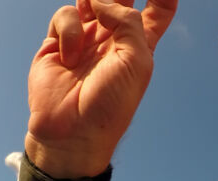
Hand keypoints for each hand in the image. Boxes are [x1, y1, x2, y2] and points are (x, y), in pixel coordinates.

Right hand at [25, 0, 178, 177]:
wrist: (72, 131)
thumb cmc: (111, 103)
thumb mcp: (136, 62)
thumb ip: (128, 23)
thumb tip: (103, 1)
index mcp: (140, 43)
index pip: (159, 9)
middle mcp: (114, 38)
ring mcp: (86, 38)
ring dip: (93, 0)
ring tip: (92, 13)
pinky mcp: (58, 42)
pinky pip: (66, 15)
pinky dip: (69, 31)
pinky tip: (70, 57)